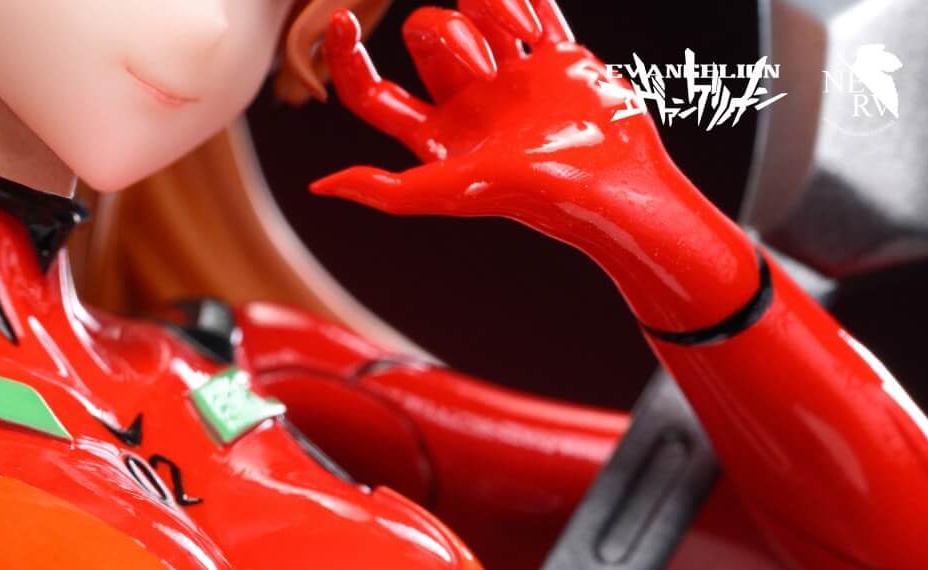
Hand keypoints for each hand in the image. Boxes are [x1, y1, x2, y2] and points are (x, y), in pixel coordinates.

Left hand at [311, 5, 758, 332]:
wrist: (607, 180)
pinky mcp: (553, 56)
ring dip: (489, 6)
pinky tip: (529, 22)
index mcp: (437, 137)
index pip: (373, 94)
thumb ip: (385, 190)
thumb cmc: (533, 193)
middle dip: (445, 33)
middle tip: (483, 65)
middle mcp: (467, 104)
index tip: (343, 22)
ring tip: (518, 35)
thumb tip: (321, 187)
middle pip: (426, 36)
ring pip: (474, 10)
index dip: (349, 61)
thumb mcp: (450, 193)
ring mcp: (510, 76)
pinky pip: (532, 4)